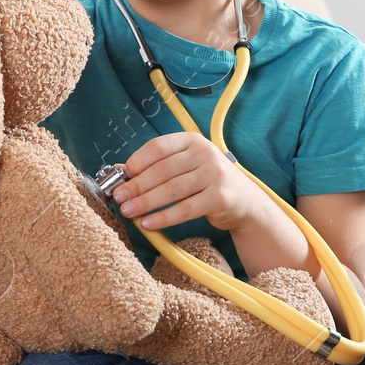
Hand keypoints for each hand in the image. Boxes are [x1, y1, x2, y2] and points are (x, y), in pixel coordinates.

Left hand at [111, 131, 262, 233]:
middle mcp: (204, 153)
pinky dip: (164, 218)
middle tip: (120, 199)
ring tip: (129, 212)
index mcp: (192, 140)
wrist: (245, 202)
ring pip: (172, 190)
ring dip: (146, 203)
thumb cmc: (207, 182)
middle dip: (137, 186)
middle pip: (162, 170)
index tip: (122, 178)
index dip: (136, 162)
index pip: (158, 147)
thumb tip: (119, 172)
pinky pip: (185, 209)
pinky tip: (148, 224)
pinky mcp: (219, 197)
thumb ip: (155, 166)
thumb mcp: (184, 167)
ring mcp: (214, 174)